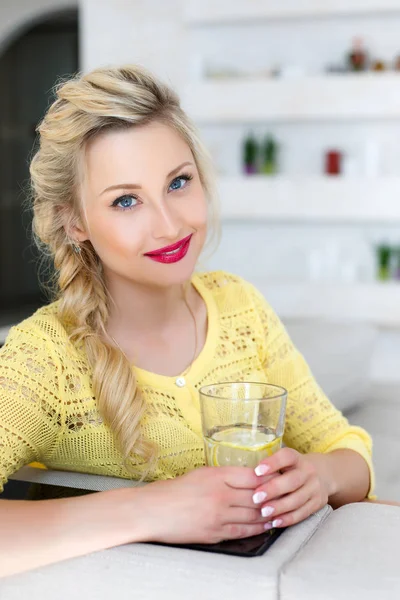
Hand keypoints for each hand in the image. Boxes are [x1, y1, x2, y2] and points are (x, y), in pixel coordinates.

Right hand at [135, 466, 274, 544]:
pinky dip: (257, 529)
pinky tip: (266, 526)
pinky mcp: (215, 533)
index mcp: (217, 475)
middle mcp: (220, 494)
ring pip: (253, 514)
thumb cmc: (175, 491)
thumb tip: (247, 477)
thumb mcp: (201, 474)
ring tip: (280, 511)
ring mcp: (219, 515)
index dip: (269, 478)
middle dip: (274, 496)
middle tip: (286, 495)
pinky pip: (243, 531)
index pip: (252, 476)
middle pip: (257, 496)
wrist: (154, 511)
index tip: (279, 477)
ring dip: (269, 514)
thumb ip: (223, 475)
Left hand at [252, 448, 330, 528]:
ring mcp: (315, 488)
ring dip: (279, 507)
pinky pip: (303, 513)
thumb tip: (243, 475)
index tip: (257, 471)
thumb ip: (270, 466)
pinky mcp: (318, 503)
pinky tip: (275, 522)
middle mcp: (308, 471)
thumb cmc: (293, 468)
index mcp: (297, 458)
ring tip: (263, 512)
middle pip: (292, 481)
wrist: (324, 474)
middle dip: (273, 490)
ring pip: (297, 499)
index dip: (272, 463)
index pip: (286, 457)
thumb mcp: (286, 461)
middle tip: (256, 497)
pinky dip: (288, 519)